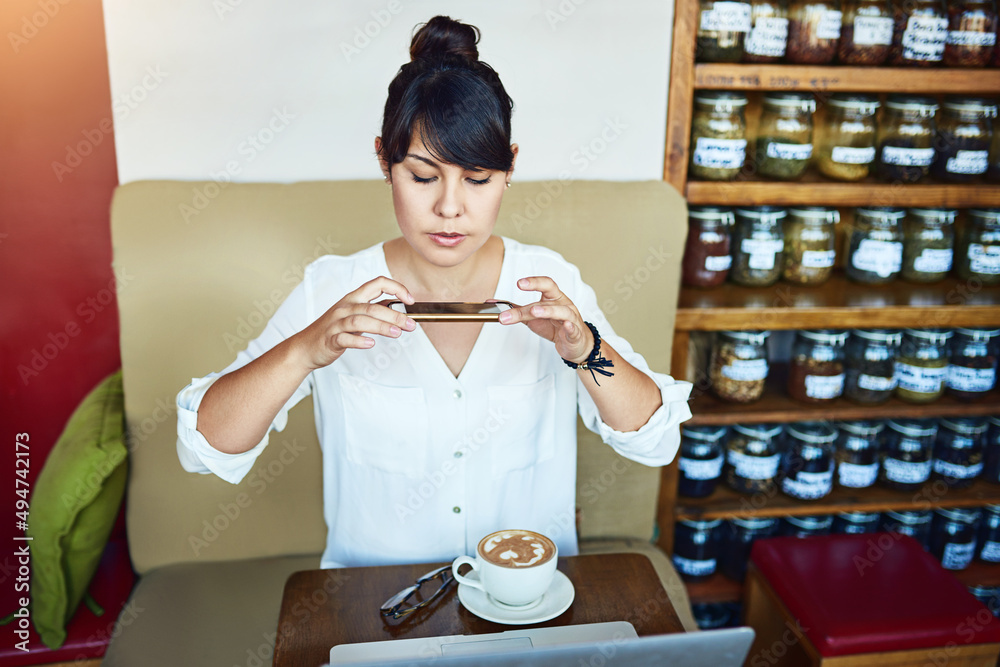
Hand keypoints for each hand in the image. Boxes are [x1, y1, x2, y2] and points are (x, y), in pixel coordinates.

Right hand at [293, 276, 415, 369]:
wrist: (305, 346)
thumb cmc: (332, 330)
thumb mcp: (353, 314)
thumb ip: (373, 310)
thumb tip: (398, 308)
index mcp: (353, 298)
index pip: (377, 284)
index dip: (396, 288)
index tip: (410, 300)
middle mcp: (345, 307)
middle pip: (372, 307)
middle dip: (395, 315)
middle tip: (411, 324)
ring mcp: (336, 323)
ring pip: (360, 320)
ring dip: (381, 326)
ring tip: (397, 333)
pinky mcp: (331, 339)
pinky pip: (345, 338)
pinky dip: (358, 340)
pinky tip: (370, 344)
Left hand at [498, 276, 592, 363]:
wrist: (574, 344)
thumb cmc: (554, 326)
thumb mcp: (533, 317)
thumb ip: (516, 310)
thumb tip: (493, 304)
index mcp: (553, 298)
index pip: (545, 284)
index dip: (533, 281)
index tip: (518, 283)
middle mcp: (563, 304)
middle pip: (550, 295)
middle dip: (536, 288)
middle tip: (520, 286)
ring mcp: (571, 318)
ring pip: (561, 311)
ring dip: (548, 310)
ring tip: (534, 311)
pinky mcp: (575, 334)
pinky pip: (573, 329)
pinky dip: (570, 327)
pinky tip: (566, 326)